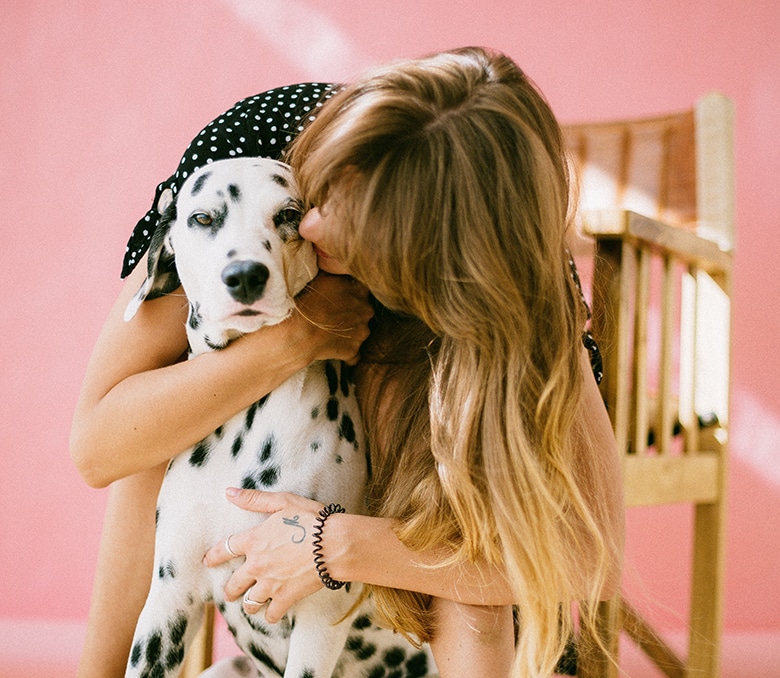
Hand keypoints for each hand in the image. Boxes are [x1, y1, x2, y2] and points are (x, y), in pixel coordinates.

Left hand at [203, 489, 325, 622]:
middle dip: (230, 590)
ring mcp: (270, 584)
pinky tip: (273, 613)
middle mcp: (257, 565)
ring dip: (249, 603)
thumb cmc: (311, 520)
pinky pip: (271, 614)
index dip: (213, 556)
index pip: (224, 549)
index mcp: (254, 541)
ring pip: (250, 602)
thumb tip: (228, 492)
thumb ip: (254, 499)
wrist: (334, 544)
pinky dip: (271, 615)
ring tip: (252, 604)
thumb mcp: (283, 502)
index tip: (208, 560)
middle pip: (234, 584)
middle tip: (230, 593)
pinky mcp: (286, 598)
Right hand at [294, 272, 372, 364]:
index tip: (338, 297)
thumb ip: (336, 272)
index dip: (349, 293)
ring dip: (349, 331)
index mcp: (360, 290)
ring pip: (359, 330)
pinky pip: (354, 354)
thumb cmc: (306, 301)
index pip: (361, 288)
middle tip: (332, 314)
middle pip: (363, 310)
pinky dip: (346, 352)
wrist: (298, 331)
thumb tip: (338, 267)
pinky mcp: (353, 351)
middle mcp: (366, 310)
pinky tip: (333, 348)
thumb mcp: (321, 276)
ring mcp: (362, 332)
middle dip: (351, 312)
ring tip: (329, 331)